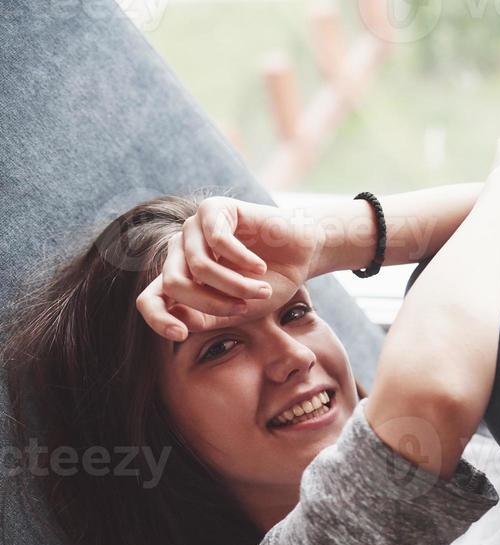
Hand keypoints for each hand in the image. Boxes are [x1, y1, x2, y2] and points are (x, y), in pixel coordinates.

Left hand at [135, 196, 322, 340]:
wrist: (302, 254)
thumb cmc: (271, 282)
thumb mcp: (236, 310)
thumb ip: (206, 317)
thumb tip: (178, 320)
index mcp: (182, 276)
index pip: (150, 299)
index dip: (157, 319)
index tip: (181, 335)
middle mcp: (181, 250)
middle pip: (173, 284)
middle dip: (211, 302)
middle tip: (244, 309)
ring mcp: (194, 228)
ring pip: (198, 265)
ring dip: (235, 284)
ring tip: (263, 289)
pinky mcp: (214, 209)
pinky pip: (217, 240)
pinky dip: (243, 261)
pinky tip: (260, 267)